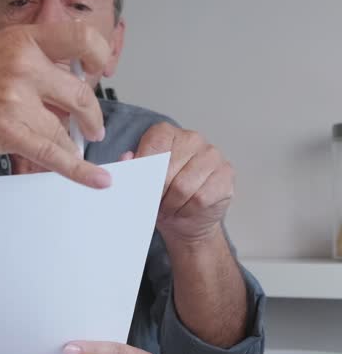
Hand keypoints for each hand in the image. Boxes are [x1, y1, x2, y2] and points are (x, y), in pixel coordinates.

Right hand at [0, 22, 113, 187]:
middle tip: (93, 129)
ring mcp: (14, 96)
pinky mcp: (6, 128)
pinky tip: (96, 179)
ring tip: (76, 152)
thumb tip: (63, 91)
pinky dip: (79, 170)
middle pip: (80, 92)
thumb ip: (29, 65)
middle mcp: (22, 63)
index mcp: (21, 40)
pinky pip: (54, 153)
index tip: (100, 72)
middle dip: (92, 117)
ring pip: (66, 129)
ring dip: (75, 146)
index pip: (80, 37)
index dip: (100, 56)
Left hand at [124, 123, 233, 244]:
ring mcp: (212, 155)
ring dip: (171, 204)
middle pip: (167, 169)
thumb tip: (126, 158)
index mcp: (168, 133)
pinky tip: (185, 209)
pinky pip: (200, 198)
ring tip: (169, 207)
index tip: (140, 187)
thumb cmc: (162, 197)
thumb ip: (131, 168)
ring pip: (183, 187)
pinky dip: (187, 210)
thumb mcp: (141, 183)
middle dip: (156, 192)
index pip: (154, 144)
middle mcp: (192, 139)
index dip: (145, 170)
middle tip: (154, 202)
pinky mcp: (226, 174)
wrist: (187, 220)